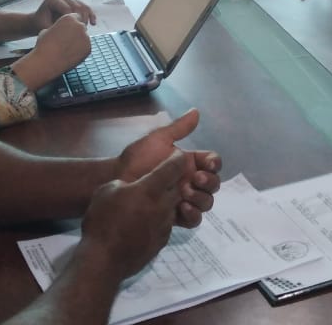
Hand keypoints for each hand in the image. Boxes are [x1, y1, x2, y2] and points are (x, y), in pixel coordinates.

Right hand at [10, 14, 90, 88]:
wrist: (47, 61)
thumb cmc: (44, 45)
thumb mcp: (47, 30)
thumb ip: (57, 28)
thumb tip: (58, 30)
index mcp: (69, 18)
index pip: (75, 18)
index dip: (70, 25)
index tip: (65, 31)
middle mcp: (79, 25)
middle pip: (81, 27)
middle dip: (76, 32)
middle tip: (68, 41)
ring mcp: (85, 37)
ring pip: (84, 37)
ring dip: (78, 41)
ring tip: (67, 49)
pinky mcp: (89, 48)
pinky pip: (86, 47)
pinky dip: (81, 50)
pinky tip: (71, 54)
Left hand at [30, 0, 96, 30]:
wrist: (39, 21)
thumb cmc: (40, 24)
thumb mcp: (45, 27)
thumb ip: (56, 28)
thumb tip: (68, 32)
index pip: (67, 9)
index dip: (72, 21)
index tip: (73, 32)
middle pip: (77, 7)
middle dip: (80, 20)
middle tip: (81, 32)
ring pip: (83, 7)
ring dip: (86, 18)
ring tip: (85, 29)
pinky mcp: (75, 1)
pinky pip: (86, 7)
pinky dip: (90, 15)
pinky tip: (93, 23)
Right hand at [80, 149, 187, 280]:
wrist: (105, 260)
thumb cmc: (103, 221)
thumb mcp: (107, 191)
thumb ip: (124, 183)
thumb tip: (131, 186)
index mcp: (150, 189)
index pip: (174, 167)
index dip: (176, 158)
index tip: (175, 154)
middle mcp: (163, 205)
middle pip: (179, 187)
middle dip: (176, 180)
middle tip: (164, 178)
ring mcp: (165, 225)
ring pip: (174, 206)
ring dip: (168, 201)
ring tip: (152, 202)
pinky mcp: (162, 240)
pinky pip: (167, 224)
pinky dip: (161, 219)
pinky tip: (146, 221)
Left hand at [116, 109, 221, 227]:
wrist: (117, 180)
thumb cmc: (136, 158)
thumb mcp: (158, 140)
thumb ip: (178, 128)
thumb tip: (196, 111)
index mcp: (188, 163)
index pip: (212, 163)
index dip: (214, 163)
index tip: (206, 164)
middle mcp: (190, 181)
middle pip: (213, 184)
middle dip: (209, 182)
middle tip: (195, 179)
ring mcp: (184, 199)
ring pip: (206, 202)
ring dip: (201, 198)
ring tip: (185, 194)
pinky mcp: (175, 215)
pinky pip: (193, 219)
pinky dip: (193, 215)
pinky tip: (183, 209)